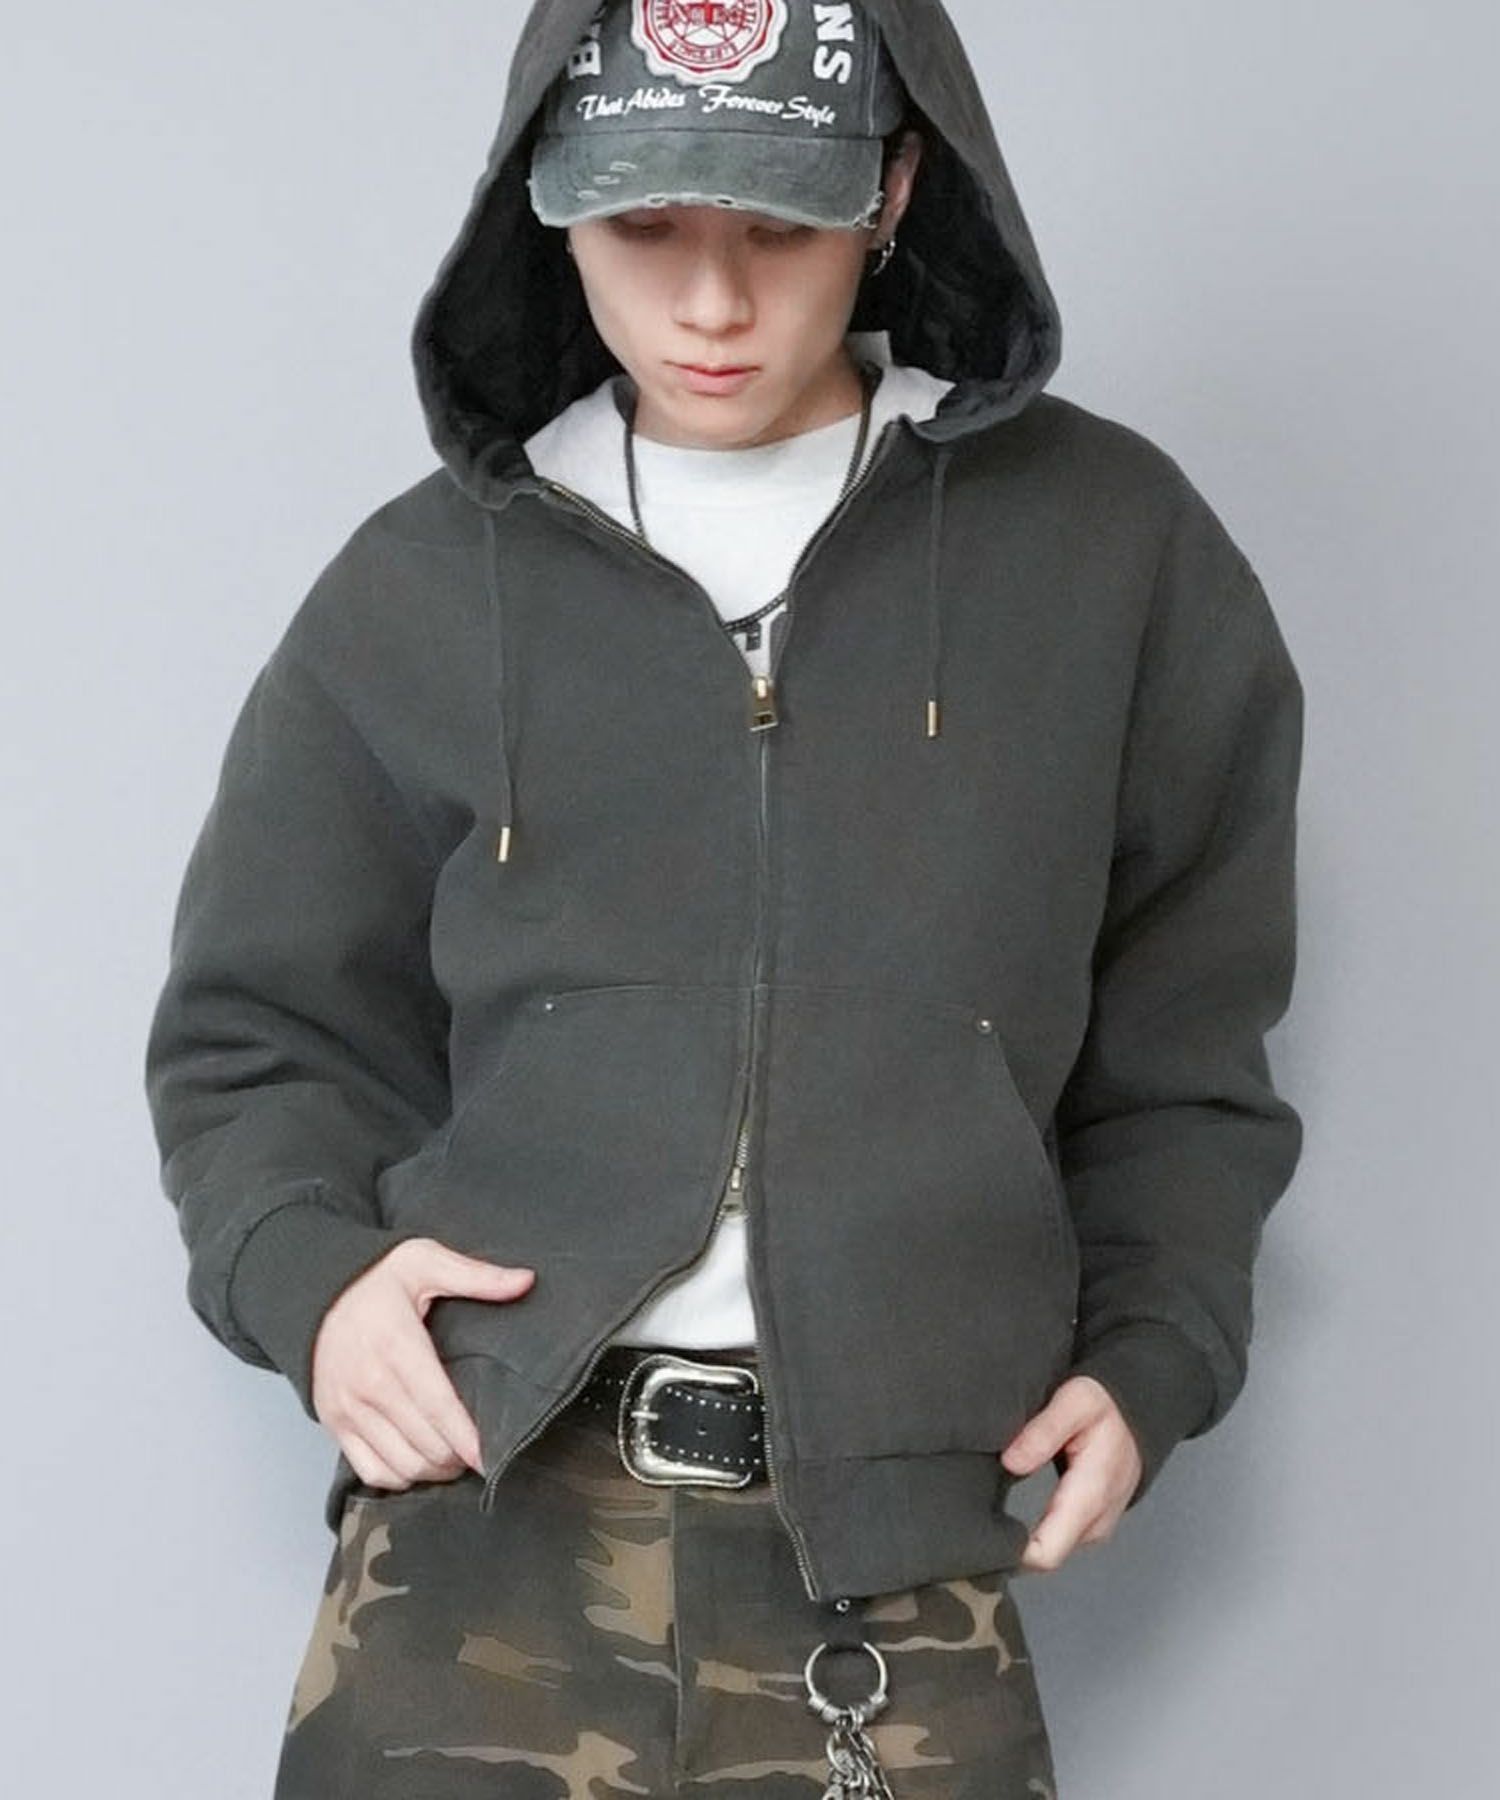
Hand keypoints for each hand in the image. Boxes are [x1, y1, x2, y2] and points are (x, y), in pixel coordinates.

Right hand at [310, 1237, 535, 1491]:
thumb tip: (526, 1281)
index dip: (467, 1437)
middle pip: (424, 1442)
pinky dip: (401, 1477)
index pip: (438, 1405)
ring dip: (435, 1471)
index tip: (492, 1456)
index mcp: (395, 1344)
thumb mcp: (425, 1261)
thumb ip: (476, 1276)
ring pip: (401, 1464)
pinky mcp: (334, 1423)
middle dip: (459, 1457)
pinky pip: (370, 1471)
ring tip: (458, 1460)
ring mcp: (348, 1408)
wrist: (311, 1291)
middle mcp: (368, 1383)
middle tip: (482, 1453)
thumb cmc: (374, 1278)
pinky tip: (422, 1463)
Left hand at [998, 1375, 1142, 1572]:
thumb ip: (1043, 1432)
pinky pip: (1060, 1540)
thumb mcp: (1075, 1402)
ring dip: (1023, 1542)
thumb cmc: (1107, 1406)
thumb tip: (1011, 1462)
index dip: (1011, 1553)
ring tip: (991, 1518)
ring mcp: (1097, 1527)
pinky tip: (1016, 1516)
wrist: (1138, 1412)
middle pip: (1045, 1559)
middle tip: (975, 1525)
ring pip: (1052, 1551)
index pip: (1047, 1554)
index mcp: (1089, 1497)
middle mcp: (1096, 1521)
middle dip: (1010, 1547)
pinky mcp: (1094, 1524)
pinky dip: (1037, 1533)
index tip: (981, 1537)